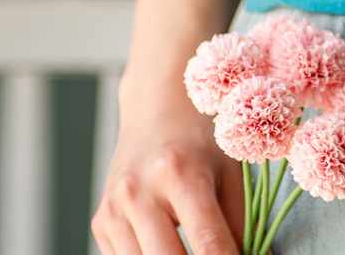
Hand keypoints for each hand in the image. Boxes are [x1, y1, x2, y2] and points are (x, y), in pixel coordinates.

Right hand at [91, 78, 243, 254]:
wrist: (157, 105)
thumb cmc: (201, 138)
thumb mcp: (231, 170)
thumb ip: (244, 222)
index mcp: (180, 172)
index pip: (209, 245)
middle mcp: (140, 190)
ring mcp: (114, 209)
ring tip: (194, 246)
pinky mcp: (101, 222)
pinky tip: (169, 242)